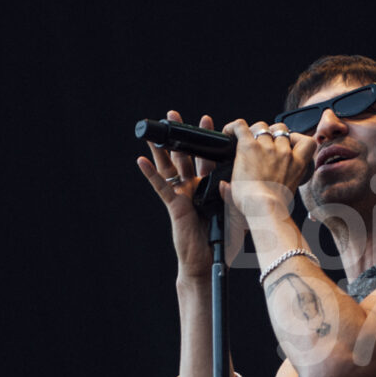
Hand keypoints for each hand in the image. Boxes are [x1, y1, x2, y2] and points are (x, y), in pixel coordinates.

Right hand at [137, 110, 243, 279]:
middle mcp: (194, 188)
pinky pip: (160, 187)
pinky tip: (142, 160)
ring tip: (156, 131)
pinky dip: (150, 174)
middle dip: (181, 136)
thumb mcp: (233, 213)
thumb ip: (232, 196)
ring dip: (162, 149)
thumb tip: (230, 182)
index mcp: (210, 187)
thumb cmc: (222, 241)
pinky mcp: (173, 205)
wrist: (207, 261)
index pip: (208, 158)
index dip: (206, 141)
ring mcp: (182, 195)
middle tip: (175, 115)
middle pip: (185, 157)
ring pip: (170, 167)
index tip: (209, 122)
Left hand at [220, 119, 315, 220]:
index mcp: (297, 165)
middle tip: (261, 143)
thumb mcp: (287, 195)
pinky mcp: (250, 147)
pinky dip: (233, 127)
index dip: (296, 137)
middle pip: (280, 130)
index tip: (289, 142)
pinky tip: (229, 133)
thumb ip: (281, 186)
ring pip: (261, 127)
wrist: (265, 210)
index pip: (307, 142)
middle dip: (271, 133)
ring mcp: (268, 149)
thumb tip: (261, 186)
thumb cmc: (274, 209)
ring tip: (245, 141)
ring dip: (254, 132)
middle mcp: (285, 153)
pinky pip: (241, 126)